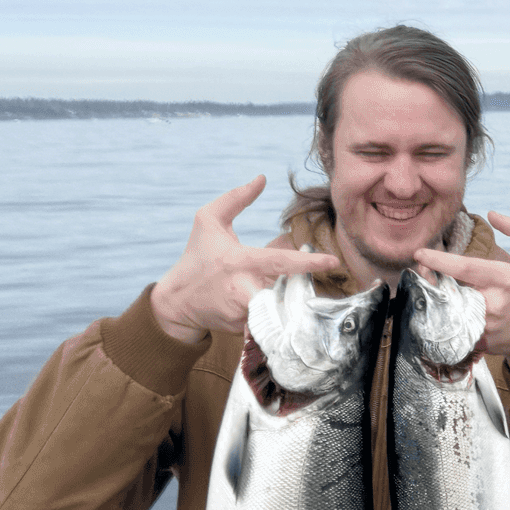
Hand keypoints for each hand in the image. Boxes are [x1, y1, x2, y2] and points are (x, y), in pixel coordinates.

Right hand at [149, 178, 340, 343]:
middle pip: (286, 292)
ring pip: (280, 304)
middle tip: (314, 285)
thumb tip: (262, 178)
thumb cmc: (196, 257)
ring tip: (278, 293)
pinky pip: (268, 317)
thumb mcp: (208, 221)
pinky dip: (272, 309)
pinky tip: (261, 304)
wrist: (176, 302)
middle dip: (302, 290)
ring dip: (286, 297)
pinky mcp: (243, 330)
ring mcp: (244, 313)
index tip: (332, 261)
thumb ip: (236, 198)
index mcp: (240, 261)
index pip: (281, 262)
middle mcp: (244, 290)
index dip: (308, 262)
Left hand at [412, 213, 509, 384]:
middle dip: (429, 278)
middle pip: (449, 289)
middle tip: (420, 269)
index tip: (419, 253)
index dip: (440, 260)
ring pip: (447, 308)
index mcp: (505, 278)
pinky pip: (451, 325)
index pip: (465, 268)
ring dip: (434, 295)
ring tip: (429, 285)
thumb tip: (491, 214)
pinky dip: (443, 314)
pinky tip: (440, 306)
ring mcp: (484, 325)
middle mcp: (493, 303)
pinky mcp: (476, 340)